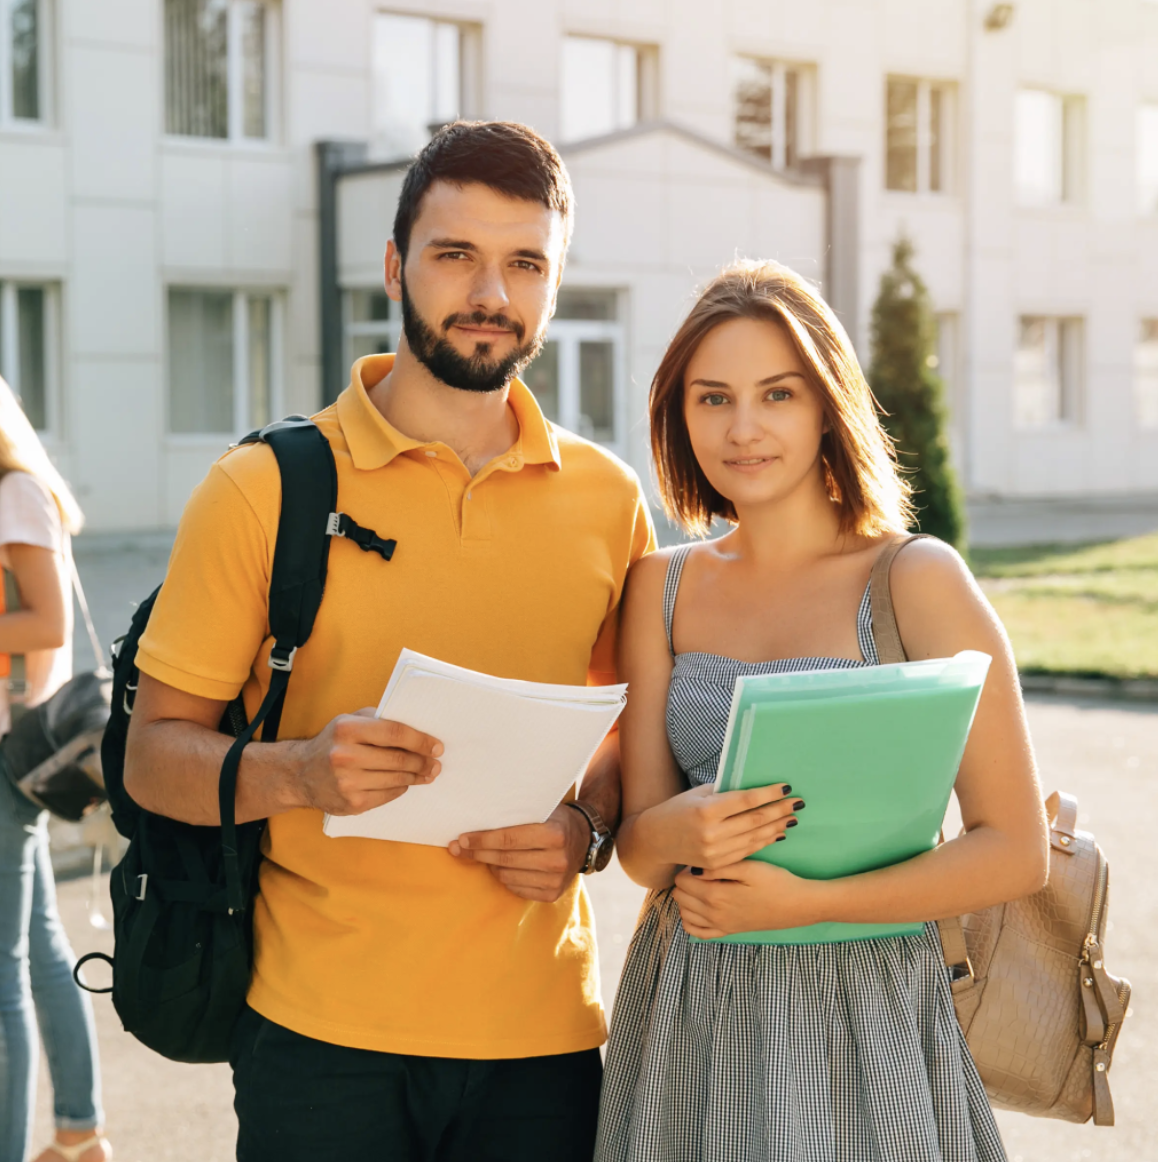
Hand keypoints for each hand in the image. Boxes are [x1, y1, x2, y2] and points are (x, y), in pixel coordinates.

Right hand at [289, 709, 442, 814]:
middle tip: (436, 762)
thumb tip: (416, 727)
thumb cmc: (332, 743)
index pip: (395, 733)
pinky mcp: (352, 804)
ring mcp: (348, 783)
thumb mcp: (349, 721)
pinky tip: (406, 783)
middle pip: (399, 759)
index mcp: (347, 730)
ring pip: (397, 779)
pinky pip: (388, 795)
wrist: (299, 774)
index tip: (437, 746)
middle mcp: (345, 756)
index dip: (420, 740)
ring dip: (417, 776)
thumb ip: (379, 720)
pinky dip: (400, 788)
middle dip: (423, 761)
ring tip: (427, 773)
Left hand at [448, 804, 588, 902]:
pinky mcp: (553, 894)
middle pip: (505, 859)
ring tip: (483, 855)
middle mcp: (557, 859)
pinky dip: (504, 878)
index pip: (509, 838)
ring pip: (507, 876)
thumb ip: (516, 815)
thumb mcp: (542, 810)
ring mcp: (556, 880)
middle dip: (477, 853)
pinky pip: (516, 889)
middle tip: (458, 848)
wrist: (585, 840)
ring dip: (490, 866)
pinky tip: (501, 867)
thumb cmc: (555, 820)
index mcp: (554, 834)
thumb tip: (476, 821)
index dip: (482, 840)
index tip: (462, 839)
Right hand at [636, 783, 801, 869]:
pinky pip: (747, 851)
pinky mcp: (716, 864)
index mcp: (707, 810)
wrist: (656, 840)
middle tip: (798, 803)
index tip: (786, 788)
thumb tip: (754, 786)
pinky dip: (764, 842)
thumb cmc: (678, 809)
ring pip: (754, 838)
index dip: (768, 794)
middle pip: (755, 820)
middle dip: (780, 810)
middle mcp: (711, 833)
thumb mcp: (698, 794)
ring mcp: (715, 852)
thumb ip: (724, 791)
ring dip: (777, 827)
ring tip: (792, 818)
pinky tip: (777, 834)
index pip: (746, 800)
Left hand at [672, 860, 821, 938]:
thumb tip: (694, 869)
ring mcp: (720, 926)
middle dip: (685, 882)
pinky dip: (692, 919)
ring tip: (702, 885)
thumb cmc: (775, 881)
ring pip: (685, 914)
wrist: (797, 905)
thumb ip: (719, 867)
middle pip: (680, 897)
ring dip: (687, 898)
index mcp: (716, 896)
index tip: (701, 860)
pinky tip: (701, 906)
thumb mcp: (749, 867)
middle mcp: (713, 915)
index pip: (681, 881)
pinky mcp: (728, 932)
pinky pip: (697, 932)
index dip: (687, 867)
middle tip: (702, 871)